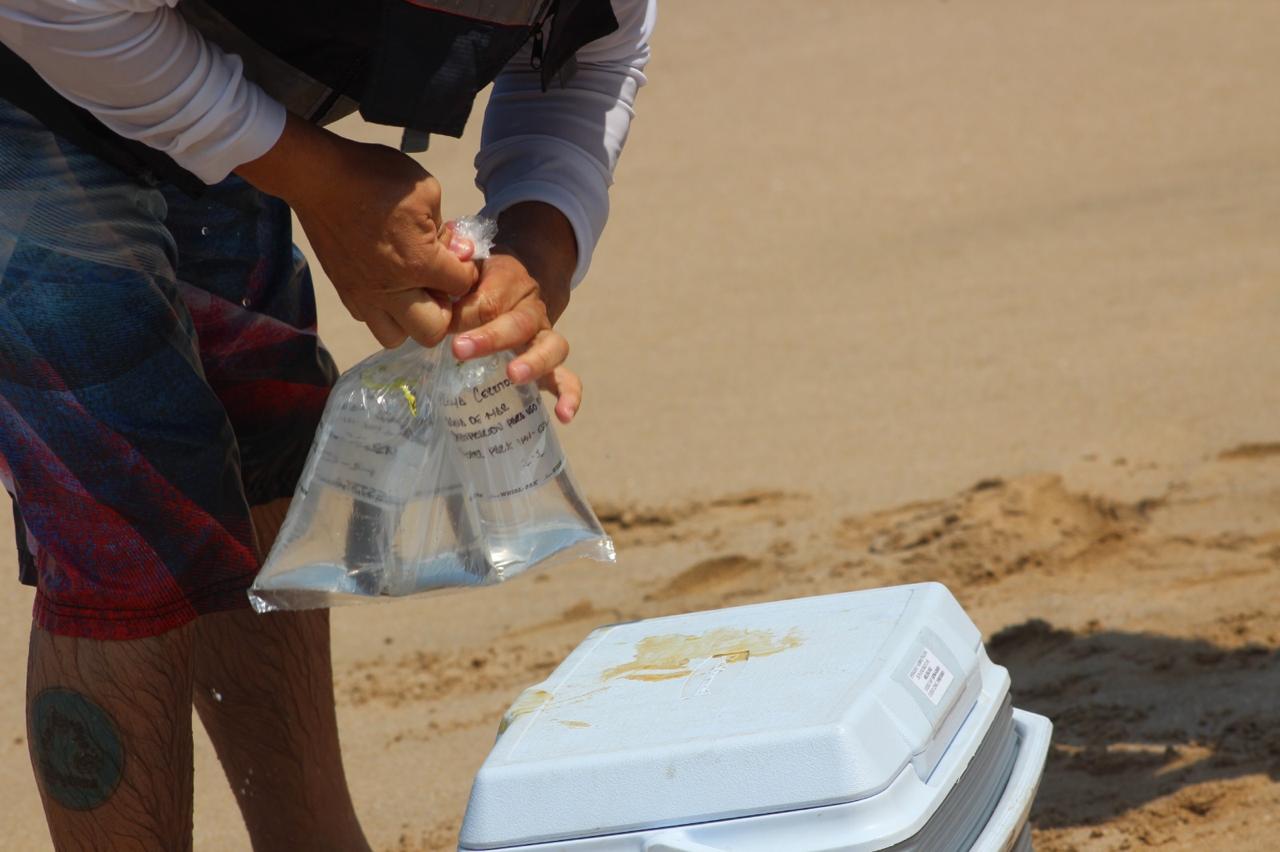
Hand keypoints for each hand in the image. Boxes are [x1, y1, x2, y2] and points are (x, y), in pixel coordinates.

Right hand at [235, 114, 477, 347]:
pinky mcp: (344, 292)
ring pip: (395, 337)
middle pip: (432, 332)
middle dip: (443, 312)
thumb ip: (447, 228)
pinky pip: (368, 320)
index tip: (459, 258)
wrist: (318, 177)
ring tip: (413, 293)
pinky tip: (388, 286)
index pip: (461, 287)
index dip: (467, 272)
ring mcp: (364, 295)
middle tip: (439, 286)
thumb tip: (457, 251)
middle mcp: (391, 289)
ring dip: (410, 321)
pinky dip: (383, 312)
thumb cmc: (375, 177)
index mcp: (418, 263)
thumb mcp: (427, 191)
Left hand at [447, 203, 581, 422]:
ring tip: (514, 377)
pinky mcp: (553, 362)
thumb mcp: (469, 269)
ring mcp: (544, 337)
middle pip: (517, 323)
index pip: (486, 299)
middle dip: (490, 338)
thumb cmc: (484, 280)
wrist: (527, 274)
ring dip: (533, 363)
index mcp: (508, 282)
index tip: (441, 327)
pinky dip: (570, 395)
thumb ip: (452, 280)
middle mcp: (531, 310)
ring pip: (551, 347)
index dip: (464, 314)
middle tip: (460, 349)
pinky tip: (563, 415)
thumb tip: (435, 307)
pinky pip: (567, 378)